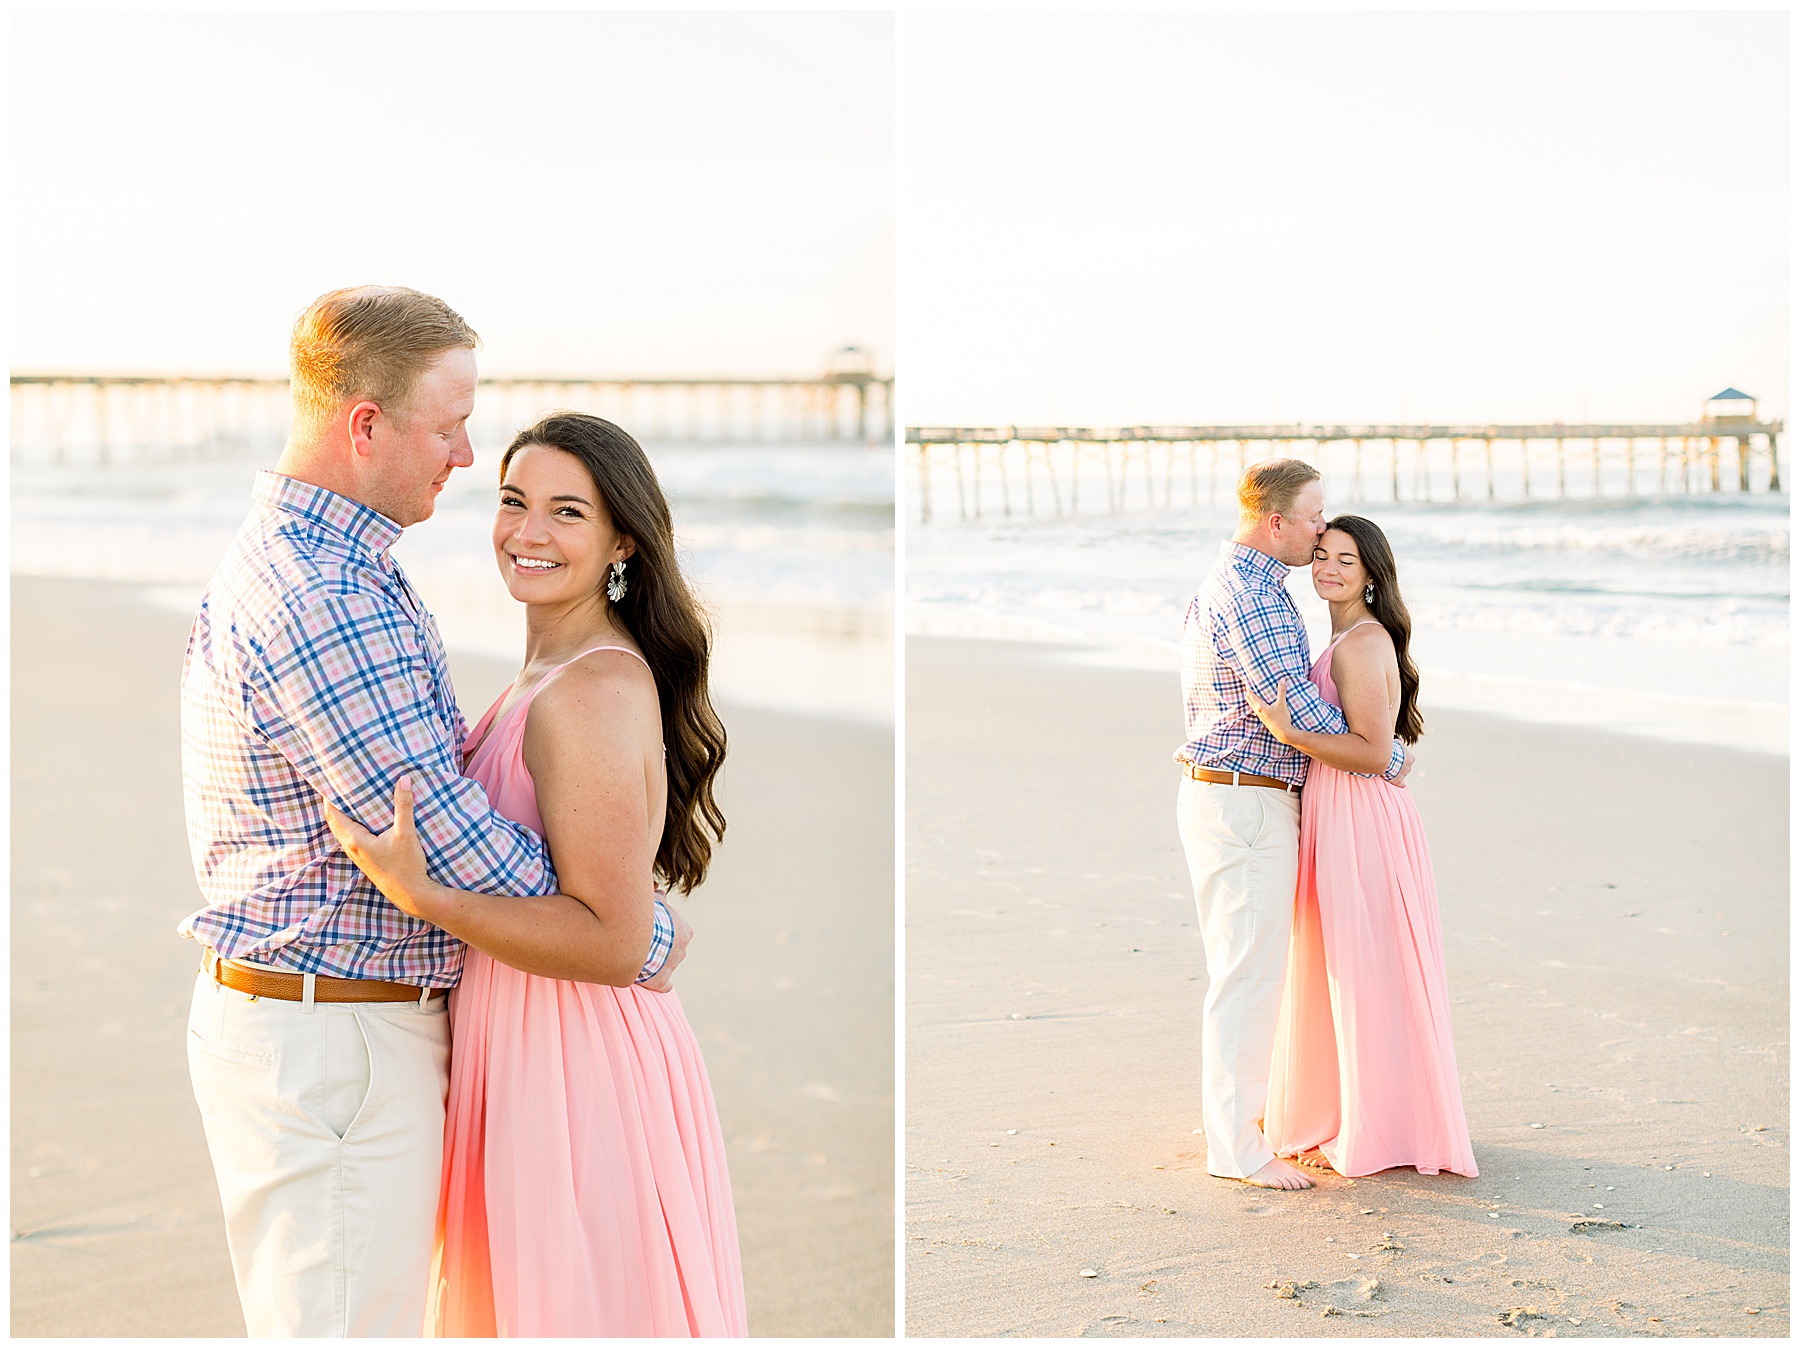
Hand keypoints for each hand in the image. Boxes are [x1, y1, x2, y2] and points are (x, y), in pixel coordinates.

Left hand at [323, 776, 440, 919]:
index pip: (333, 815)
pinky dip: (349, 826)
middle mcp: (351, 848)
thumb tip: (404, 779)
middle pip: (334, 822)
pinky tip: (362, 821)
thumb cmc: (406, 865)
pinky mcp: (365, 861)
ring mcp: (357, 856)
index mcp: (355, 840)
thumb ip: (404, 806)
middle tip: (338, 786)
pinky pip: (350, 838)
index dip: (329, 798)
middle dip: (333, 804)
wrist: (410, 894)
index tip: (330, 781)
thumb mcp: (406, 833)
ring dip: (341, 816)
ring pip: (341, 831)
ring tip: (348, 800)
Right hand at [638, 899, 691, 992]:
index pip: (677, 929)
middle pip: (673, 947)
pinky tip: (649, 979)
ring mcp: (673, 967)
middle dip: (661, 944)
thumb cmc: (646, 916)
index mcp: (685, 931)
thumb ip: (656, 894)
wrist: (636, 940)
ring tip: (639, 955)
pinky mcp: (662, 982)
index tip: (650, 925)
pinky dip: (658, 983)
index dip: (663, 926)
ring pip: (667, 964)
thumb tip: (657, 887)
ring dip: (656, 961)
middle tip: (642, 940)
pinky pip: (664, 985)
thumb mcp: (653, 900)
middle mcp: (682, 950)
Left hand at [1244, 681, 1295, 744]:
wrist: (1283, 733)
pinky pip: (1255, 709)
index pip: (1250, 694)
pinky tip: (1260, 703)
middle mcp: (1257, 710)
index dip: (1248, 688)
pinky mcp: (1262, 719)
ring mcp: (1259, 715)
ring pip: (1251, 704)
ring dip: (1251, 698)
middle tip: (1250, 685)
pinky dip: (1255, 703)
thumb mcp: (1282, 704)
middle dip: (1248, 692)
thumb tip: (1282, 679)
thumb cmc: (1281, 718)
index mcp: (1259, 706)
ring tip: (1254, 692)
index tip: (1248, 681)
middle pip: (1249, 699)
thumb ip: (1281, 691)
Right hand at [1391, 744, 1415, 787]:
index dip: (1401, 758)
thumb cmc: (1392, 750)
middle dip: (1399, 766)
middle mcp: (1409, 767)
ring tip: (1388, 770)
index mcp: (1411, 759)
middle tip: (1391, 763)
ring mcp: (1404, 775)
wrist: (1386, 758)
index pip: (1408, 759)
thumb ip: (1400, 742)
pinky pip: (1401, 784)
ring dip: (1397, 773)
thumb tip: (1401, 740)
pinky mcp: (1399, 781)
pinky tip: (1394, 781)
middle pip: (1406, 767)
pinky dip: (1399, 783)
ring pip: (1402, 775)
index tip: (1395, 757)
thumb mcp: (1397, 743)